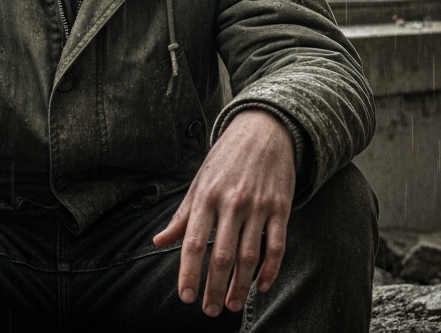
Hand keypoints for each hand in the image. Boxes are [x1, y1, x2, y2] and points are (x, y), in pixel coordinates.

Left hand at [152, 109, 295, 316]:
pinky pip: (276, 245)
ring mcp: (258, 205)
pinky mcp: (281, 206)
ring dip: (241, 285)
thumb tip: (159, 242)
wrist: (265, 129)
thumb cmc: (226, 158)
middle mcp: (231, 202)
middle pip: (222, 255)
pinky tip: (261, 286)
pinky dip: (270, 269)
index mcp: (206, 197)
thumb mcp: (199, 181)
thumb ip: (182, 215)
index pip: (193, 243)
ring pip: (249, 255)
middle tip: (209, 311)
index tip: (186, 298)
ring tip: (232, 305)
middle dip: (214, 287)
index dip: (189, 274)